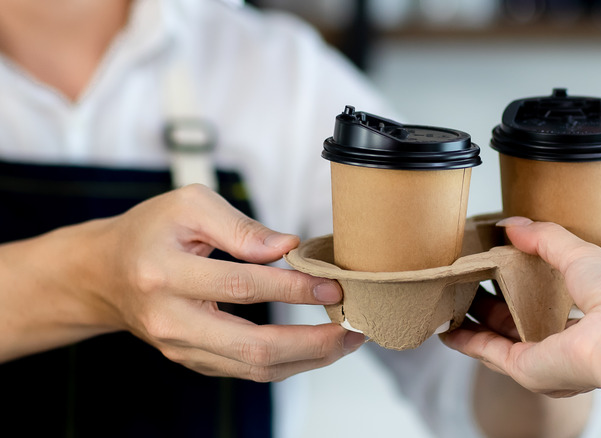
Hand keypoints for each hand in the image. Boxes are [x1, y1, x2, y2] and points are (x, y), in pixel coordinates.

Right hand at [1, 184, 363, 380]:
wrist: (106, 273)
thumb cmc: (151, 231)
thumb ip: (240, 226)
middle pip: (252, 347)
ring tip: (346, 340)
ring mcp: (180, 348)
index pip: (241, 287)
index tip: (332, 285)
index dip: (292, 287)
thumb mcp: (189, 205)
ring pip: (253, 369)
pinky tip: (315, 346)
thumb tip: (287, 248)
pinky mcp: (193, 360)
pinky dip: (287, 363)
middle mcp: (170, 320)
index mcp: (164, 274)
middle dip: (312, 343)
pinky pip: (246, 371)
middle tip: (352, 328)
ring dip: (308, 359)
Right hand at [441, 217, 600, 436]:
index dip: (524, 283)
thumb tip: (514, 224)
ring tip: (454, 301)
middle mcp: (567, 343)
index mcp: (589, 315)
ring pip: (501, 339)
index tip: (501, 264)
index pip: (550, 300)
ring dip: (477, 322)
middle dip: (494, 303)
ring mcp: (546, 358)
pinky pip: (489, 353)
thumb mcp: (581, 252)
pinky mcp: (527, 368)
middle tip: (471, 280)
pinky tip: (450, 330)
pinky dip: (468, 342)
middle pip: (520, 322)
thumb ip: (546, 239)